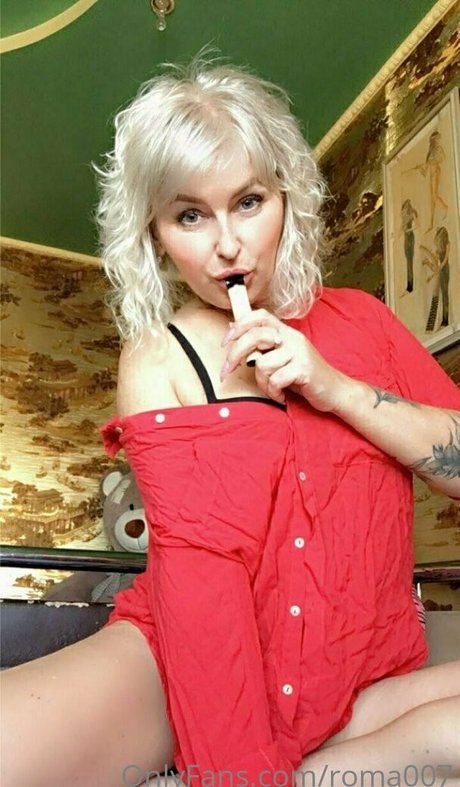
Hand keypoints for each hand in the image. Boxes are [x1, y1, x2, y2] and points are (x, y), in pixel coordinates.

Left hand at [221, 309, 351, 411]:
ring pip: (263, 364)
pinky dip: (274, 392)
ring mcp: (299, 352)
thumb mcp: (282, 357)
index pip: (260, 315)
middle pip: (255, 336)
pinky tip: (281, 395)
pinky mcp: (304, 369)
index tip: (225, 342)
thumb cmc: (304, 375)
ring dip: (262, 382)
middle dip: (235, 356)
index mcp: (285, 332)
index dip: (240, 325)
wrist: (335, 390)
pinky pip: (276, 380)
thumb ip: (261, 344)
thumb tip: (233, 324)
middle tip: (226, 372)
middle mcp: (292, 338)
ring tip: (272, 389)